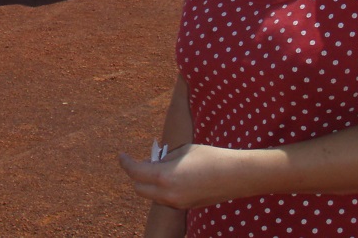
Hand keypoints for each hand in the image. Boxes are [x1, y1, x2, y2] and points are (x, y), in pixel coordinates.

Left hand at [119, 143, 244, 210]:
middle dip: (137, 175)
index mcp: (164, 176)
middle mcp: (167, 194)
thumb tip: (154, 163)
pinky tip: (174, 177)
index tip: (122, 155)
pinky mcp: (186, 206)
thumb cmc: (210, 157)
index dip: (125, 162)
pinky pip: (166, 198)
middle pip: (139, 188)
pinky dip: (163, 188)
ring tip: (161, 166)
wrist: (235, 176)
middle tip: (143, 161)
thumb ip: (164, 158)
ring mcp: (177, 203)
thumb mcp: (182, 151)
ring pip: (152, 195)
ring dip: (150, 182)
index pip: (135, 172)